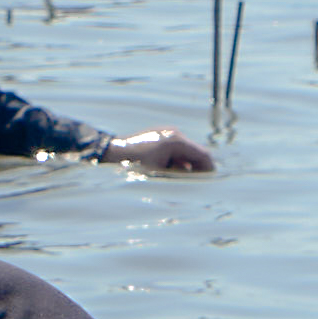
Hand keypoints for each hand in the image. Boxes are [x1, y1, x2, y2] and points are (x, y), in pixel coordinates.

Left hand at [95, 128, 214, 174]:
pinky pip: (173, 150)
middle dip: (196, 170)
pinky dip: (174, 162)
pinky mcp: (157, 136)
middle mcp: (173, 133)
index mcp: (176, 140)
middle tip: (191, 186)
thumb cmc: (133, 165)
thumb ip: (182, 178)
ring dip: (184, 167)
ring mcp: (164, 132)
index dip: (209, 171)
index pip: (204, 155)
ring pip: (184, 153)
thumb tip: (197, 185)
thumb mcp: (160, 174)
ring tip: (175, 180)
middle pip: (195, 154)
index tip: (208, 185)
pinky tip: (166, 172)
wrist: (109, 153)